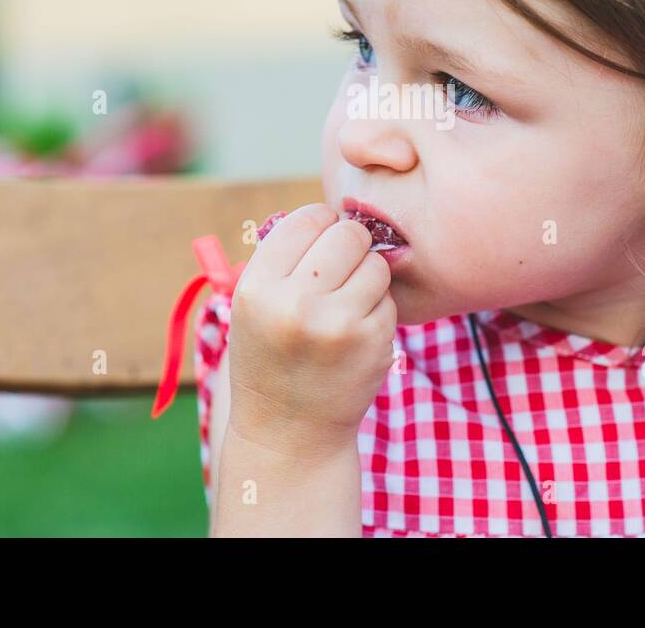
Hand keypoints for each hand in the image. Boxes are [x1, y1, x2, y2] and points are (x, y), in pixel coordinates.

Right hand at [226, 203, 396, 460]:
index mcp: (258, 287)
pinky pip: (389, 299)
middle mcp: (295, 303)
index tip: (319, 244)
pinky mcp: (373, 342)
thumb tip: (335, 212)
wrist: (289, 433)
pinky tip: (356, 333)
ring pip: (375, 264)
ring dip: (367, 277)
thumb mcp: (255, 305)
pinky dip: (378, 309)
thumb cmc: (272, 356)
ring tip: (345, 305)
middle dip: (350, 247)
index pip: (307, 219)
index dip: (320, 226)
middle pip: (348, 234)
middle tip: (340, 271)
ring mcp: (338, 324)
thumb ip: (286, 257)